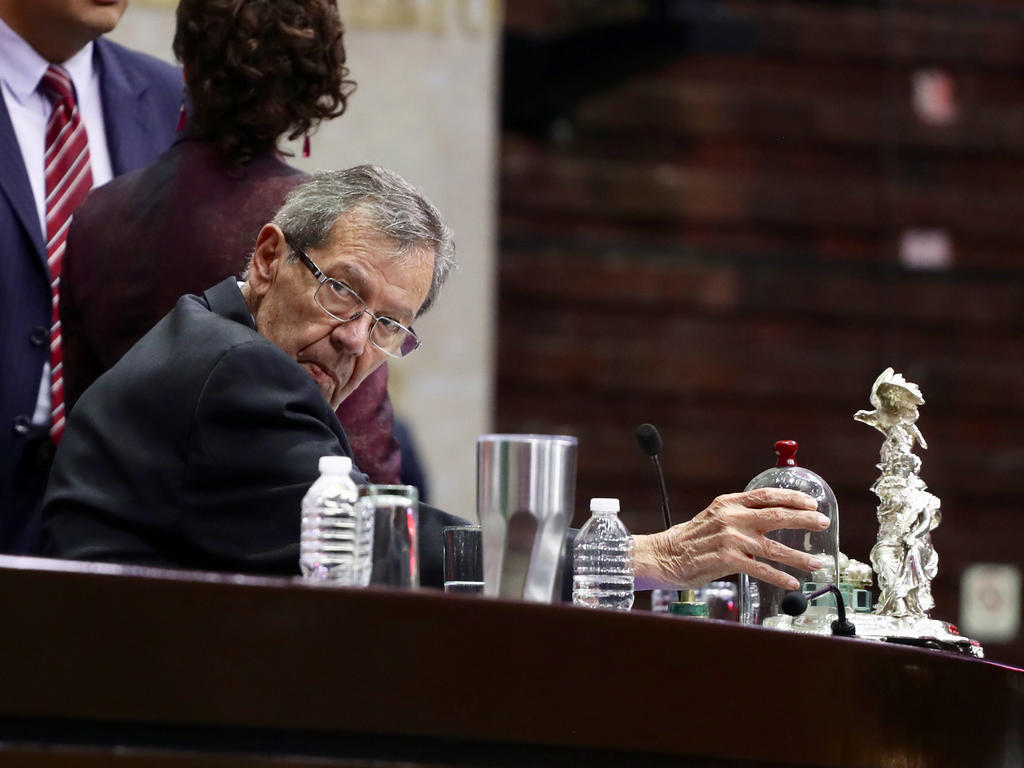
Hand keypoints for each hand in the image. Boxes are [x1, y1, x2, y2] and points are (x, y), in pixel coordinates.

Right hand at [632, 488, 828, 590]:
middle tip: (822, 523)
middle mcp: (731, 518)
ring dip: (799, 556)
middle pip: (777, 516)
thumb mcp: (713, 517)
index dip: (792, 497)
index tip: (811, 502)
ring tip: (817, 563)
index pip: (767, 495)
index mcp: (728, 503)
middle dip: (805, 519)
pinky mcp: (727, 561)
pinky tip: (792, 583)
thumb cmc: (689, 539)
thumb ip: (738, 515)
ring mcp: (730, 539)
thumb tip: (769, 517)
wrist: (664, 556)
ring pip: (774, 547)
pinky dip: (779, 577)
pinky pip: (761, 569)